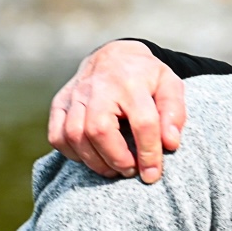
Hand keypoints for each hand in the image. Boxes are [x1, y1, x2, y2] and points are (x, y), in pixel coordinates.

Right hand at [47, 39, 187, 182]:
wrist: (114, 56)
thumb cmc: (146, 77)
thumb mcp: (170, 85)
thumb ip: (174, 112)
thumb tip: (170, 143)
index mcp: (131, 82)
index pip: (142, 122)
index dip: (148, 153)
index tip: (152, 174)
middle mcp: (99, 87)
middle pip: (99, 130)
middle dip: (116, 159)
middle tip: (131, 170)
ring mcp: (75, 94)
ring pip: (74, 135)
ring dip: (94, 161)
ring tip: (113, 169)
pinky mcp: (60, 103)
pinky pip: (57, 135)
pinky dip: (72, 154)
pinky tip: (91, 157)